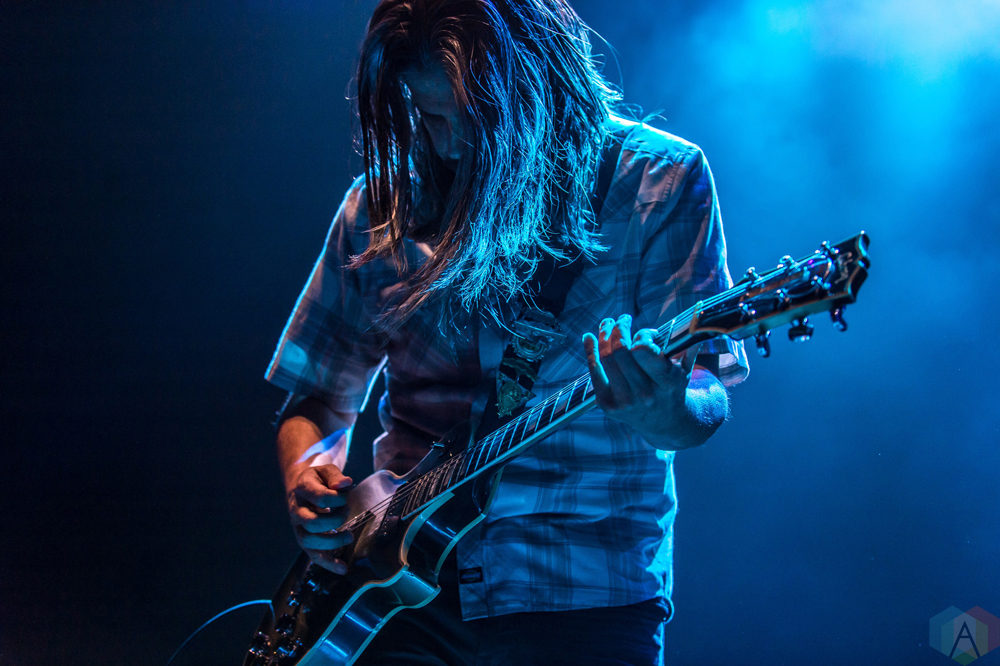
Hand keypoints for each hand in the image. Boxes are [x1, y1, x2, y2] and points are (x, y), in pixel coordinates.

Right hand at [285, 463, 353, 573]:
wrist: (300, 486)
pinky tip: (342, 568)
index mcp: (303, 490)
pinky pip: (313, 554)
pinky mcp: (304, 538)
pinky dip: (327, 563)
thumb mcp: (326, 470)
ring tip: (349, 536)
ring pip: (309, 541)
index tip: (345, 496)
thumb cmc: (318, 479)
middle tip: (347, 512)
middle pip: (311, 523)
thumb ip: (335, 476)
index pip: (320, 497)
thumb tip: (345, 484)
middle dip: (334, 521)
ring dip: (331, 542)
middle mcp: (297, 510)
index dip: (337, 498)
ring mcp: (299, 526)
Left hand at [582, 313, 702, 447]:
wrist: (665, 423)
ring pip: (606, 359)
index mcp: (666, 382)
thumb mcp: (685, 368)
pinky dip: (590, 351)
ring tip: (606, 323)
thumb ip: (686, 344)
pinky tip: (589, 337)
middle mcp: (644, 394)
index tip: (644, 333)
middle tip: (621, 320)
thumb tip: (692, 320)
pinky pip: (594, 372)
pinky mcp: (607, 405)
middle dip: (619, 329)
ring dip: (603, 335)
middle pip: (621, 351)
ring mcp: (624, 401)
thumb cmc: (673, 387)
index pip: (643, 350)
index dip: (641, 335)